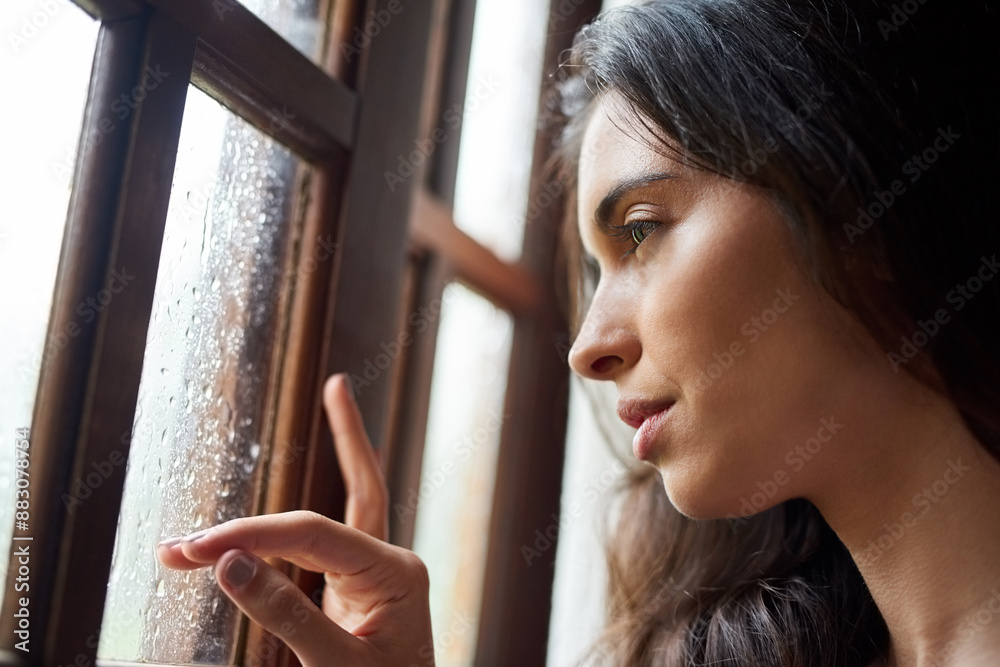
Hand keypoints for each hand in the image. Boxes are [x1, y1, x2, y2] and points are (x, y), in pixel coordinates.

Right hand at [157, 374, 433, 665]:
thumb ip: (286, 615)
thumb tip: (230, 562)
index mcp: (395, 572)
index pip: (313, 534)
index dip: (251, 534)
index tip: (197, 548)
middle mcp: (387, 563)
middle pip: (346, 496)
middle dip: (331, 447)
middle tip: (321, 387)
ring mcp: (370, 577)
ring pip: (322, 524)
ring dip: (268, 519)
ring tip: (201, 529)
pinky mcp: (350, 595)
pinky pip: (316, 551)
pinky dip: (278, 541)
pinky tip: (254, 531)